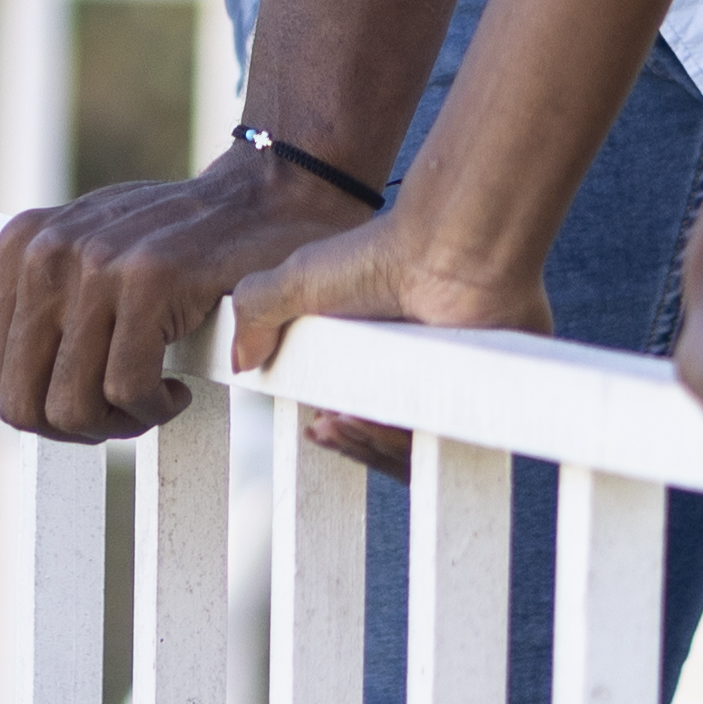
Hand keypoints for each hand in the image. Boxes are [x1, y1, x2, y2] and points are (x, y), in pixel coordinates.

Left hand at [0, 149, 371, 443]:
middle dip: (75, 431)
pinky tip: (177, 389)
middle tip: (124, 415)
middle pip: (22, 403)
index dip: (50, 412)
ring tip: (153, 400)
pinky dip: (154, 410)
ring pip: (71, 406)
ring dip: (118, 425)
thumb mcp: (92, 247)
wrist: (265, 198)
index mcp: (22, 247)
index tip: (100, 400)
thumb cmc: (180, 236)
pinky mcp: (147, 281)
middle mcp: (45, 251)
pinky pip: (127, 390)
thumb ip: (40, 295)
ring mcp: (94, 263)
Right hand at [229, 200, 555, 480]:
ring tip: (339, 421)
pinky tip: (370, 421)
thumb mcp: (298, 278)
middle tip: (322, 426)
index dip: (330, 428)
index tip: (312, 425)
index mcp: (371, 351)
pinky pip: (430, 447)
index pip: (351, 408)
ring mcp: (437, 388)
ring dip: (362, 445)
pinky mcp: (464, 402)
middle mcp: (405, 371)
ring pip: (400, 449)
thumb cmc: (380, 257)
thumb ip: (256, 311)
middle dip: (343, 440)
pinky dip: (394, 443)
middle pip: (374, 436)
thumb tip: (238, 361)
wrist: (445, 254)